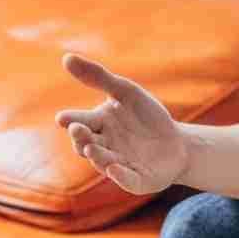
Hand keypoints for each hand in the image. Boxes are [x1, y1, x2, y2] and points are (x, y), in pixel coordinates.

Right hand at [54, 53, 187, 195]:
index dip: (70, 120)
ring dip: (97, 155)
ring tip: (92, 147)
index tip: (61, 117)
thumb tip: (66, 57)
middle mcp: (102, 146)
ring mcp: (118, 165)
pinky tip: (115, 168)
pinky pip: (126, 180)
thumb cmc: (146, 116)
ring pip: (102, 162)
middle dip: (80, 138)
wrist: (176, 142)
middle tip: (77, 129)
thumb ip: (98, 77)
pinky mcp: (137, 180)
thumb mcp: (125, 91)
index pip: (79, 121)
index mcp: (97, 124)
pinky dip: (120, 176)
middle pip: (85, 144)